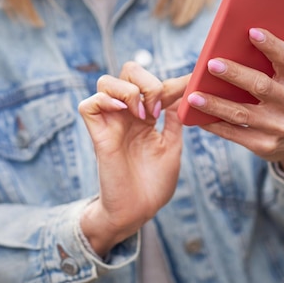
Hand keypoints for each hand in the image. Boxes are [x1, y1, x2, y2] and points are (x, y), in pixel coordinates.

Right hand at [78, 62, 183, 255]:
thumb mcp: (172, 147)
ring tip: (144, 115)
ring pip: (105, 82)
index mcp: (145, 117)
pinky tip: (125, 113)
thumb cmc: (153, 184)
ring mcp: (110, 123)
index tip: (195, 79)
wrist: (138, 211)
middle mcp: (126, 115)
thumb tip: (181, 95)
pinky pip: (88, 105)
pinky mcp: (98, 135)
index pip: (154, 85)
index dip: (175, 81)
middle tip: (158, 108)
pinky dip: (105, 101)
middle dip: (147, 81)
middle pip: (127, 72)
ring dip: (129, 91)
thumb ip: (173, 120)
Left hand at [186, 28, 283, 175]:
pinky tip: (197, 117)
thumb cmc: (283, 94)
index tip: (251, 31)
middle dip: (235, 74)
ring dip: (215, 104)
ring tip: (193, 96)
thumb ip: (273, 57)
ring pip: (242, 113)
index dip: (270, 45)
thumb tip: (240, 37)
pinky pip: (235, 134)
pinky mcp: (265, 145)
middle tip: (211, 64)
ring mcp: (279, 127)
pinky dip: (214, 125)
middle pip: (260, 86)